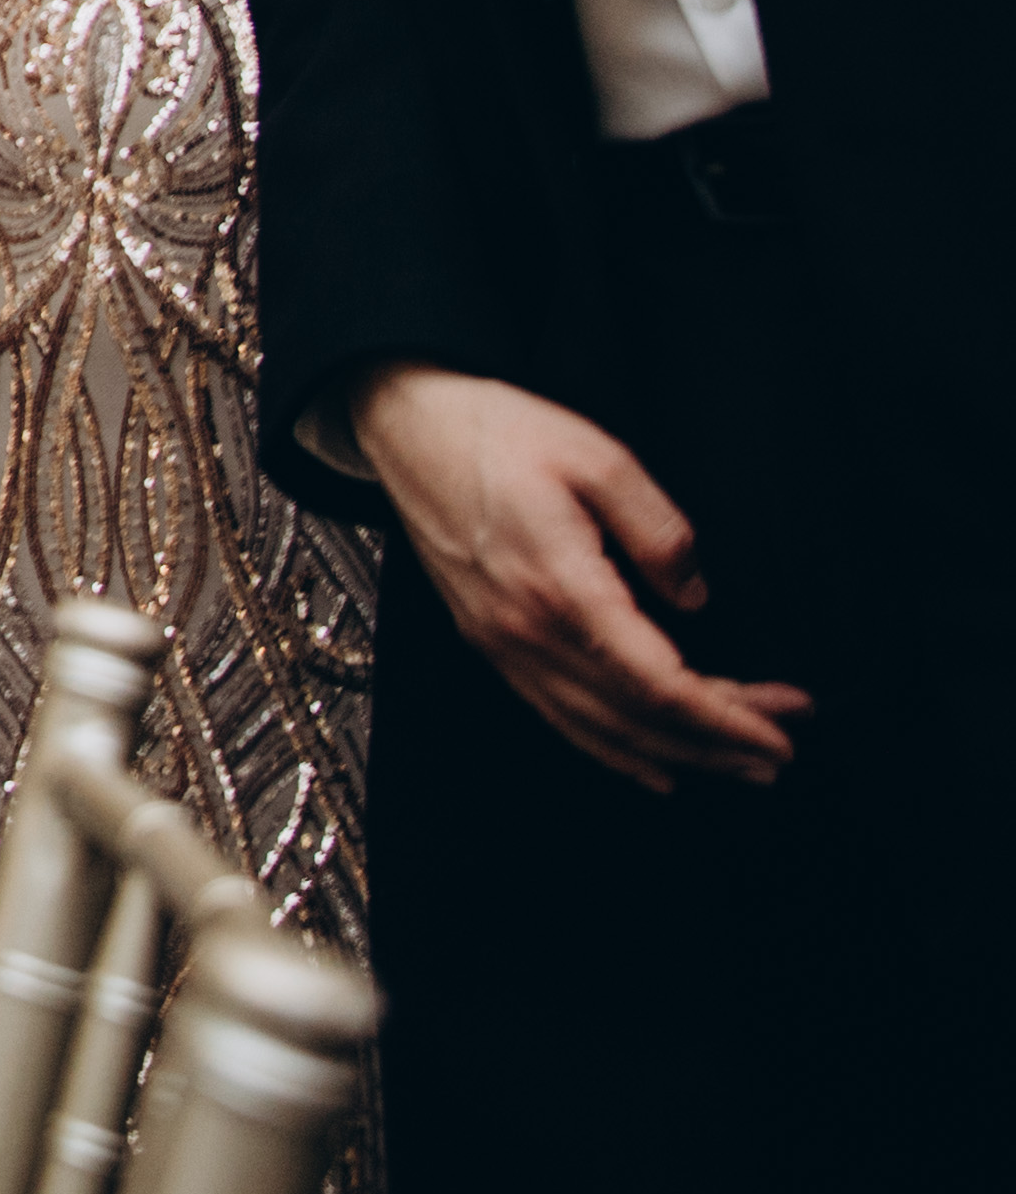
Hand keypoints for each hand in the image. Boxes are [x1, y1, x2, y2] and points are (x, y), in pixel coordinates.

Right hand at [350, 363, 808, 790]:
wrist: (408, 427)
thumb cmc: (495, 432)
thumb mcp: (598, 457)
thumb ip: (658, 529)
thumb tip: (694, 595)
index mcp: (561, 586)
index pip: (658, 682)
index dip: (728, 715)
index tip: (784, 726)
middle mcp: (526, 629)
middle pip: (636, 715)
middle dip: (717, 742)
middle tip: (780, 750)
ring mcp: (502, 641)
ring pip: (599, 728)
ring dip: (675, 754)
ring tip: (736, 766)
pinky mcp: (489, 639)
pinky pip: (557, 715)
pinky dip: (611, 750)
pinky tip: (652, 765)